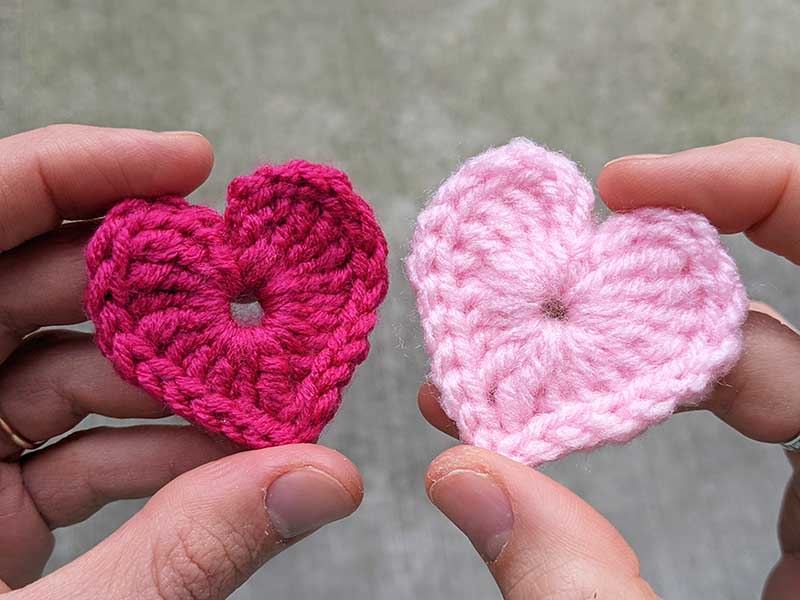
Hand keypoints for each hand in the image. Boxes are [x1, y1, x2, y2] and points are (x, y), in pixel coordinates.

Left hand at [0, 125, 361, 598]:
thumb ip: (183, 553)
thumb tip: (324, 480)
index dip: (78, 172)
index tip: (193, 161)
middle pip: (31, 285)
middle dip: (159, 289)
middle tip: (259, 294)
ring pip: (64, 366)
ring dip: (174, 379)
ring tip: (264, 392)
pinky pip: (71, 444)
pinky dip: (152, 448)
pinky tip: (222, 461)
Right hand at [418, 137, 799, 598]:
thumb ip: (575, 585)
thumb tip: (463, 475)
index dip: (755, 190)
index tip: (628, 189)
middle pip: (768, 325)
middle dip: (639, 302)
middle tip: (529, 304)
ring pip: (745, 369)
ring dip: (626, 360)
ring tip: (517, 376)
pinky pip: (744, 415)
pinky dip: (652, 405)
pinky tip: (576, 419)